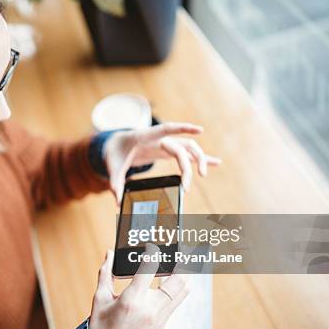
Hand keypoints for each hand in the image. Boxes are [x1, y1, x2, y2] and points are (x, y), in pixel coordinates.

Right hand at [88, 244, 188, 328]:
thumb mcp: (100, 299)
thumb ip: (106, 274)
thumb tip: (110, 254)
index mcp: (131, 300)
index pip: (149, 269)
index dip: (153, 252)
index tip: (153, 245)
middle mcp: (150, 309)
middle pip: (178, 280)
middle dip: (183, 261)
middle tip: (183, 249)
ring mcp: (160, 318)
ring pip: (183, 291)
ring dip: (185, 273)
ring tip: (184, 260)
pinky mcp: (163, 324)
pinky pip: (177, 301)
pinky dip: (179, 287)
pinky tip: (175, 278)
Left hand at [104, 122, 221, 202]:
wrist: (117, 144)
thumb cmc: (115, 152)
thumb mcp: (112, 166)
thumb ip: (115, 182)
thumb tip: (117, 200)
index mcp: (146, 136)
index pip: (166, 129)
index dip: (182, 128)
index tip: (199, 129)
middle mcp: (160, 138)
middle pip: (181, 146)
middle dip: (187, 165)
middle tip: (187, 185)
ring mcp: (166, 143)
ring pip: (189, 148)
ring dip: (199, 159)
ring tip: (203, 175)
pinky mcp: (169, 151)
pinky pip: (188, 154)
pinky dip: (201, 158)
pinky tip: (216, 162)